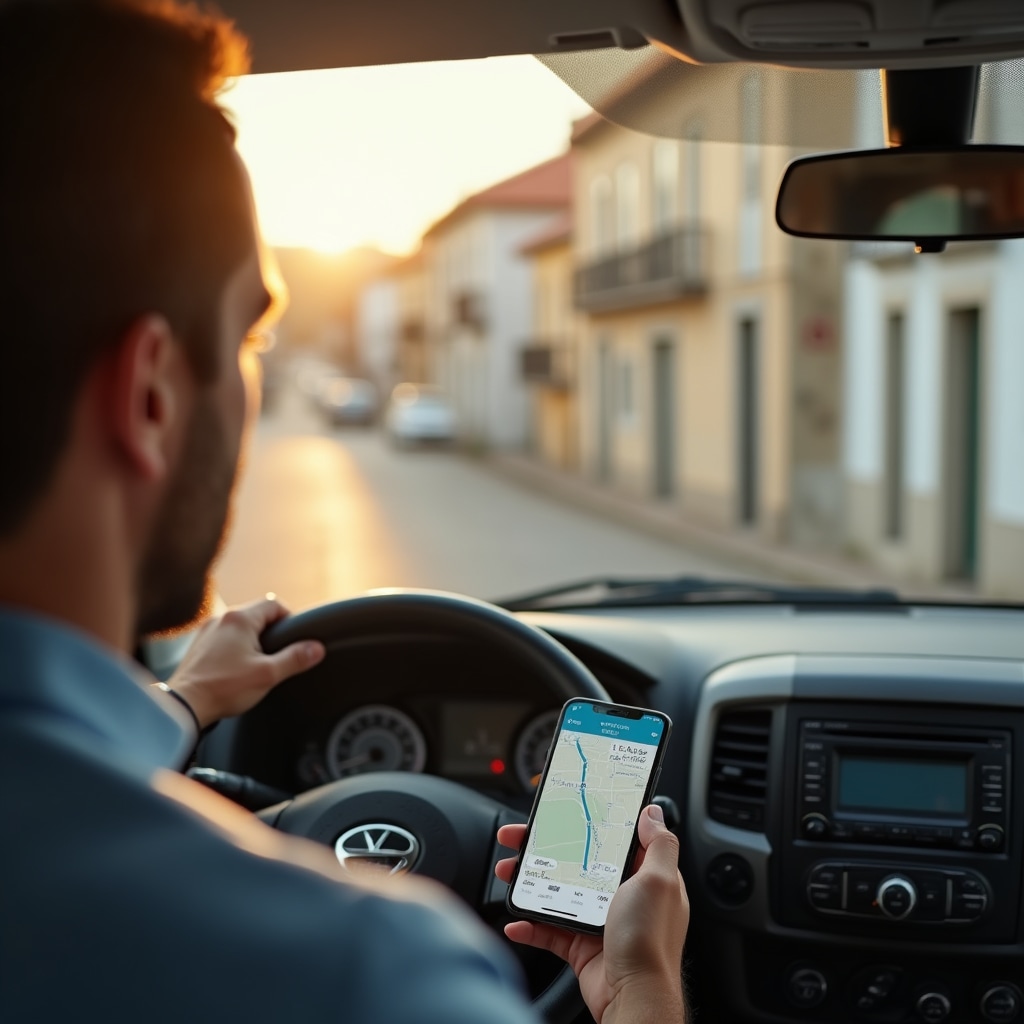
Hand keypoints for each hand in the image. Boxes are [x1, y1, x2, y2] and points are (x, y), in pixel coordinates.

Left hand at [168, 598, 324, 728]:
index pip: (274, 604)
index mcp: (240, 619)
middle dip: (271, 630)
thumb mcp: (268, 674)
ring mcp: (206, 631)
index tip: (295, 637)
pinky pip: (223, 637)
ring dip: (252, 639)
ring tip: (258, 662)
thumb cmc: (224, 688)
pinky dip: (234, 646)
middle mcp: (221, 618)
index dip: (290, 618)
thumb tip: (317, 648)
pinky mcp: (197, 645)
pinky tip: (236, 668)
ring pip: (239, 626)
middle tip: (278, 653)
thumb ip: (295, 659)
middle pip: (256, 613)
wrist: (183, 705)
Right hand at [495, 805, 687, 1023]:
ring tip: (508, 873)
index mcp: (642, 876)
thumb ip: (659, 845)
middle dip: (542, 849)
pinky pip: (549, 931)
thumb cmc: (650, 941)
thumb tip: (653, 813)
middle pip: (575, 861)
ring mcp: (599, 921)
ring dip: (529, 882)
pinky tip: (516, 920)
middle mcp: (621, 896)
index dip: (584, 823)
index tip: (561, 812)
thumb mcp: (660, 881)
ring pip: (557, 892)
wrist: (634, 998)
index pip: (610, 840)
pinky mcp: (582, 947)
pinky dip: (529, 925)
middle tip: (518, 839)